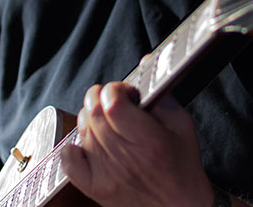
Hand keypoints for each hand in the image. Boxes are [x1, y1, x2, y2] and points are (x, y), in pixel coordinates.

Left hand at [61, 81, 213, 206]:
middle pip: (93, 114)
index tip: (124, 91)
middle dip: (99, 96)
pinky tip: (86, 141)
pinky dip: (72, 146)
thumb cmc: (183, 166)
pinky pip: (69, 162)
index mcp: (148, 140)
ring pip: (82, 132)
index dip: (114, 90)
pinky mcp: (96, 189)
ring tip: (106, 119)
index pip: (112, 105)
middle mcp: (125, 158)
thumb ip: (162, 94)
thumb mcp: (182, 124)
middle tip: (112, 99)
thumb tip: (145, 63)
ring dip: (90, 117)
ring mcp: (107, 175)